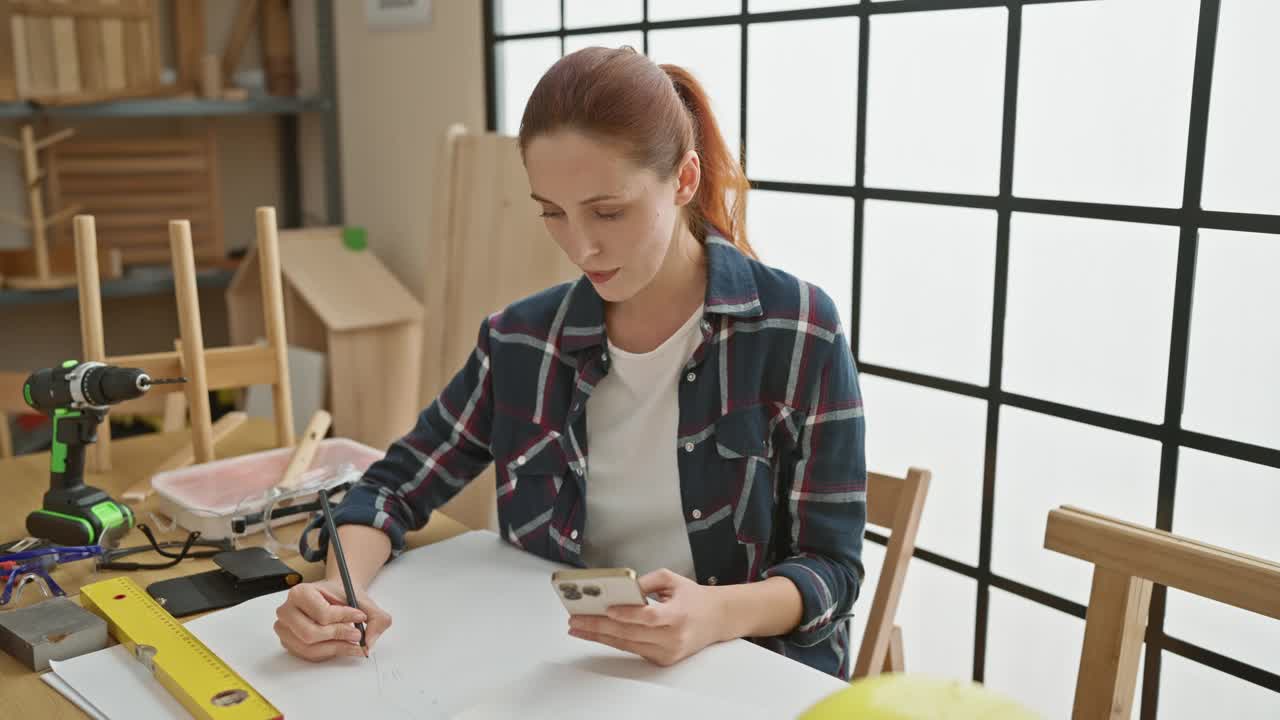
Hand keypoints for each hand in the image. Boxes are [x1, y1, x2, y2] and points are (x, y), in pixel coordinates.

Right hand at [273, 578, 392, 661]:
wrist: (333, 596)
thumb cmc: (341, 596)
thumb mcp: (362, 599)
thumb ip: (376, 617)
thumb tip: (370, 641)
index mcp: (300, 592)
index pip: (322, 613)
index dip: (345, 618)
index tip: (360, 616)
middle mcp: (287, 611)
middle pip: (311, 634)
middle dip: (338, 636)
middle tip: (357, 635)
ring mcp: (285, 629)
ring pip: (310, 648)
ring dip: (336, 648)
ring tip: (353, 643)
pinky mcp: (289, 643)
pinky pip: (309, 655)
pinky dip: (329, 653)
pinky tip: (343, 646)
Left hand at [567, 568, 726, 666]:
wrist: (716, 619)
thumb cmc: (694, 598)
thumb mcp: (673, 580)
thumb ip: (646, 582)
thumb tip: (621, 587)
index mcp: (678, 615)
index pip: (649, 617)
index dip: (627, 614)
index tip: (607, 609)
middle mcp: (673, 637)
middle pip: (630, 633)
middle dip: (599, 626)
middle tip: (577, 620)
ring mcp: (667, 652)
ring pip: (627, 644)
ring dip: (600, 636)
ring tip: (579, 627)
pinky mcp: (662, 660)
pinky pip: (633, 649)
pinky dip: (613, 640)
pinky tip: (597, 633)